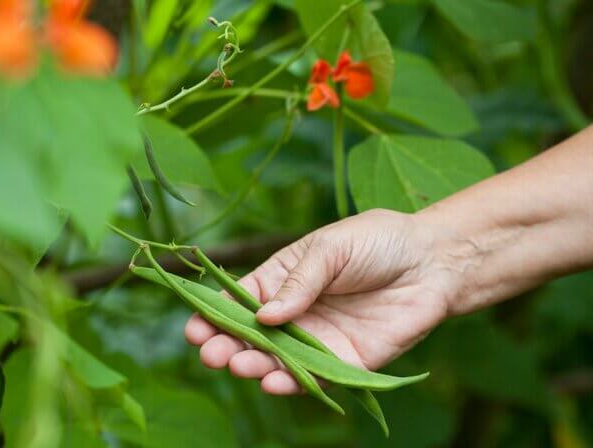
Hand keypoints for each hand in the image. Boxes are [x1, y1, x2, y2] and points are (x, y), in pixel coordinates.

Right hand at [184, 209, 460, 394]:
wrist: (432, 260)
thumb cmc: (377, 241)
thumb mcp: (330, 248)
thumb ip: (299, 282)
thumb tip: (265, 316)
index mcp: (281, 280)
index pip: (238, 302)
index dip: (213, 315)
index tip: (194, 327)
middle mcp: (293, 315)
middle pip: (250, 337)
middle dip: (226, 346)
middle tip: (210, 353)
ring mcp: (317, 340)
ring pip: (276, 360)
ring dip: (254, 366)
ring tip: (238, 365)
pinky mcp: (347, 363)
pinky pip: (315, 378)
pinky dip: (293, 382)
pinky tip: (274, 380)